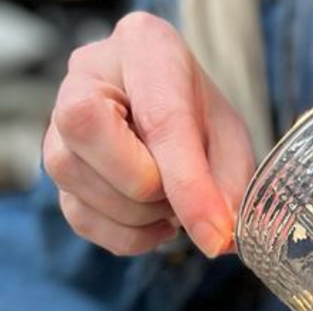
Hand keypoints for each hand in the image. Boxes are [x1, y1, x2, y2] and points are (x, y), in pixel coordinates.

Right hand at [43, 12, 252, 257]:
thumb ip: (229, 185)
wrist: (176, 111)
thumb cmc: (202, 117)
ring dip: (138, 215)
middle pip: (87, 130)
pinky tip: (154, 223)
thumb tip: (218, 238)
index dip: (188, 187)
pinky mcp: (57, 164)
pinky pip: (79, 215)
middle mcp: (87, 73)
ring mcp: (59, 118)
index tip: (214, 235)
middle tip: (182, 195)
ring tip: (171, 203)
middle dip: (147, 187)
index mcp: (146, 48)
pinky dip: (125, 236)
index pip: (158, 118)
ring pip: (74, 177)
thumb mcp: (232, 141)